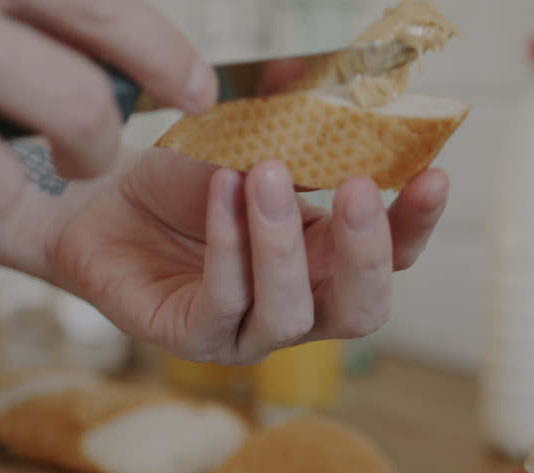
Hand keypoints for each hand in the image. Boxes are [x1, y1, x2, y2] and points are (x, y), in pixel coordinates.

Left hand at [44, 149, 449, 363]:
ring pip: (293, 314)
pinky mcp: (196, 338)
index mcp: (328, 259)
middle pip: (363, 309)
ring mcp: (249, 331)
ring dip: (283, 243)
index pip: (393, 257)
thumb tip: (328, 73)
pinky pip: (226, 303)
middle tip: (354, 188)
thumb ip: (296, 119)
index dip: (416, 224)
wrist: (102, 200)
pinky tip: (222, 192)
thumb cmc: (183, 179)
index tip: (432, 174)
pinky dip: (229, 246)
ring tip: (265, 173)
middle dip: (365, 252)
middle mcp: (301, 304)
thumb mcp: (248, 141)